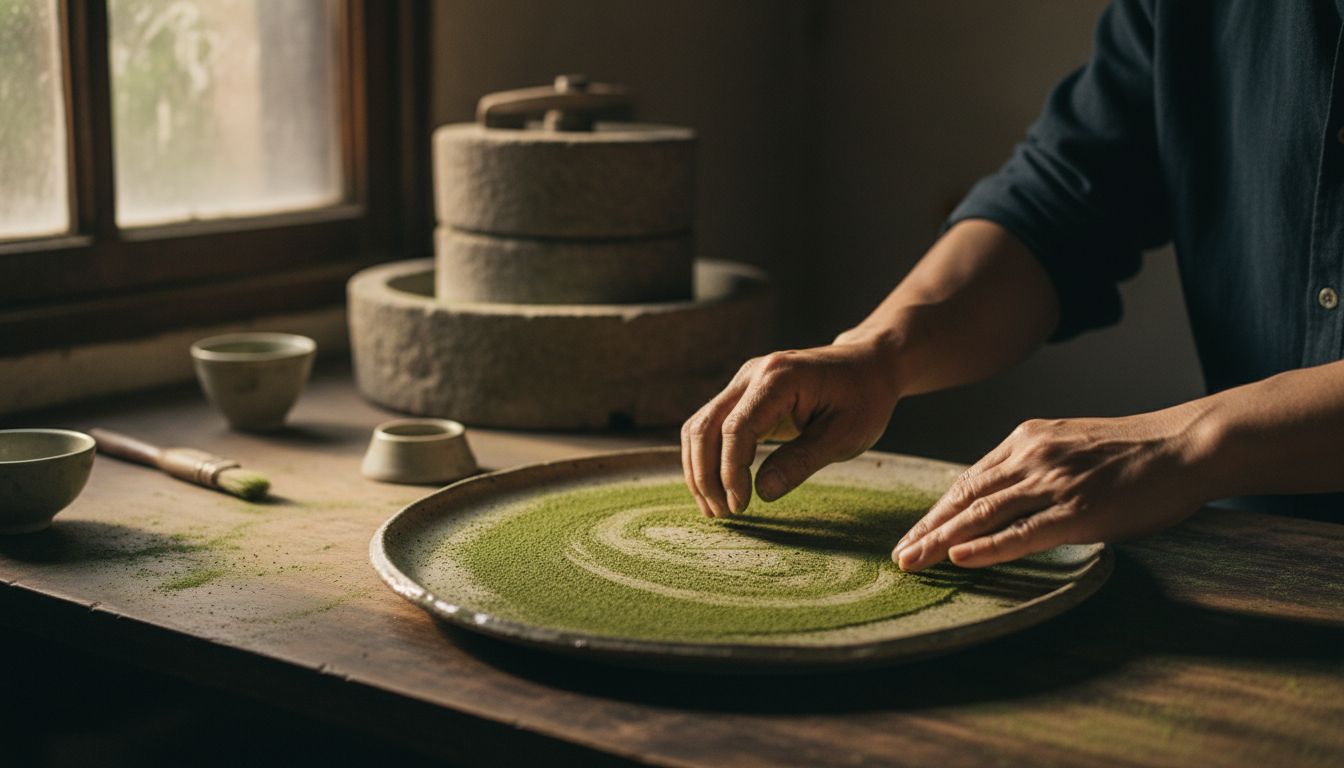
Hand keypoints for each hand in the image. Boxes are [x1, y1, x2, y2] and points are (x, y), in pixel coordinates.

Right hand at [681, 336, 901, 517]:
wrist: (867, 366)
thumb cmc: (863, 400)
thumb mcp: (844, 436)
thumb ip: (801, 462)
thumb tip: (762, 493)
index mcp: (779, 378)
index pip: (736, 428)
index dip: (731, 471)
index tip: (741, 506)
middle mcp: (751, 375)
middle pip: (705, 427)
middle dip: (705, 475)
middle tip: (722, 514)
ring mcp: (743, 382)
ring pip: (699, 427)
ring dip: (699, 469)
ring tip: (715, 509)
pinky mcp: (742, 395)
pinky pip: (710, 426)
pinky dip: (707, 458)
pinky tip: (717, 487)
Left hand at [894, 409, 1211, 570]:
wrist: (1187, 444)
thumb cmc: (1137, 452)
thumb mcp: (1073, 447)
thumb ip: (1038, 466)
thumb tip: (1010, 496)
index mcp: (1027, 439)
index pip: (969, 480)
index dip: (938, 510)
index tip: (915, 532)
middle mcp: (1032, 456)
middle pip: (965, 497)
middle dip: (927, 528)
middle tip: (899, 554)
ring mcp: (1053, 482)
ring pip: (982, 515)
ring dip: (941, 541)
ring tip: (912, 562)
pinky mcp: (1078, 510)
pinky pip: (1021, 532)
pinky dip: (986, 547)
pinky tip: (958, 559)